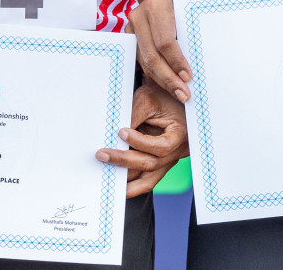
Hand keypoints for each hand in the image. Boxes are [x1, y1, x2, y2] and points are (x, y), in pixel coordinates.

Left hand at [95, 80, 189, 196]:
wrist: (168, 97)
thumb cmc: (159, 96)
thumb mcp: (147, 100)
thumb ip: (133, 117)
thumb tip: (114, 135)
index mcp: (180, 134)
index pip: (161, 147)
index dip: (141, 142)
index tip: (121, 132)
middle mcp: (176, 152)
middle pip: (152, 164)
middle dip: (125, 160)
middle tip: (102, 153)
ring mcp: (168, 161)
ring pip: (148, 179)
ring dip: (126, 179)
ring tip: (105, 175)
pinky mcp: (159, 166)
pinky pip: (146, 181)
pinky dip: (132, 186)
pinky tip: (116, 187)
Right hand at [129, 0, 193, 100]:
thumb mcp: (190, 10)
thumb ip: (191, 34)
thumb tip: (194, 69)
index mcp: (156, 6)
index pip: (165, 42)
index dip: (176, 62)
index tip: (189, 77)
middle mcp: (139, 15)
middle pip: (152, 56)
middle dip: (168, 78)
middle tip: (184, 94)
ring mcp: (131, 25)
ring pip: (144, 61)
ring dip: (162, 80)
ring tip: (178, 92)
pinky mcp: (129, 34)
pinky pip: (141, 59)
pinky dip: (155, 74)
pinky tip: (168, 83)